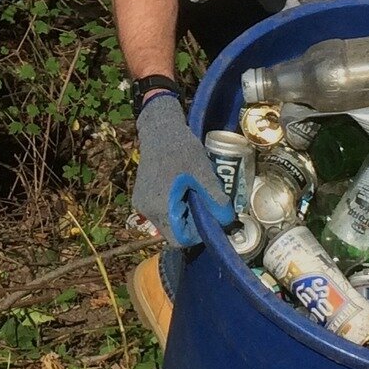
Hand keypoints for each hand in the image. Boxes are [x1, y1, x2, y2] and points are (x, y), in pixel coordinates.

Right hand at [130, 92, 229, 237]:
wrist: (159, 129)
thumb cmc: (181, 149)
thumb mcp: (203, 173)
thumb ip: (215, 200)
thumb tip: (228, 221)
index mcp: (161, 208)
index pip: (179, 239)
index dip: (197, 235)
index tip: (209, 218)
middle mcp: (147, 210)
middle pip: (173, 232)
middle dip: (191, 222)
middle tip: (205, 203)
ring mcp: (141, 203)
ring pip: (167, 222)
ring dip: (183, 213)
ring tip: (194, 192)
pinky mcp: (141, 196)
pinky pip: (160, 211)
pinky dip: (174, 206)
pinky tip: (182, 188)